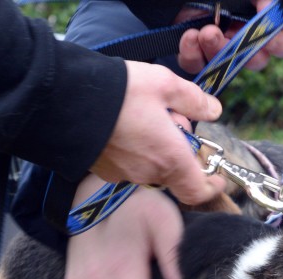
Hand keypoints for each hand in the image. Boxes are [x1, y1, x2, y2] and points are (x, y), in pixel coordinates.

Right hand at [91, 61, 223, 203]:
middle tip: (171, 117)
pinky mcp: (104, 171)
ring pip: (152, 167)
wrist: (65, 100)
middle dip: (180, 149)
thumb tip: (214, 110)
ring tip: (144, 114)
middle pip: (175, 171)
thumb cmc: (120, 92)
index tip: (217, 177)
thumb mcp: (165, 84)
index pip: (197, 191)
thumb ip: (194, 99)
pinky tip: (125, 123)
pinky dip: (136, 149)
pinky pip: (129, 164)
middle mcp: (149, 173)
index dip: (211, 187)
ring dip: (157, 147)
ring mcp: (124, 175)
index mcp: (171, 158)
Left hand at [176, 0, 282, 73]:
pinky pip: (195, 64)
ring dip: (216, 52)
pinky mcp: (193, 50)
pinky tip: (188, 36)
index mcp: (261, 17)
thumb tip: (271, 11)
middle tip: (230, 34)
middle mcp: (244, 35)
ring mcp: (218, 45)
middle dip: (242, 51)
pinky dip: (191, 54)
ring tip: (205, 32)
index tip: (269, 40)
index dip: (279, 44)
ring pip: (226, 67)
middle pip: (255, 61)